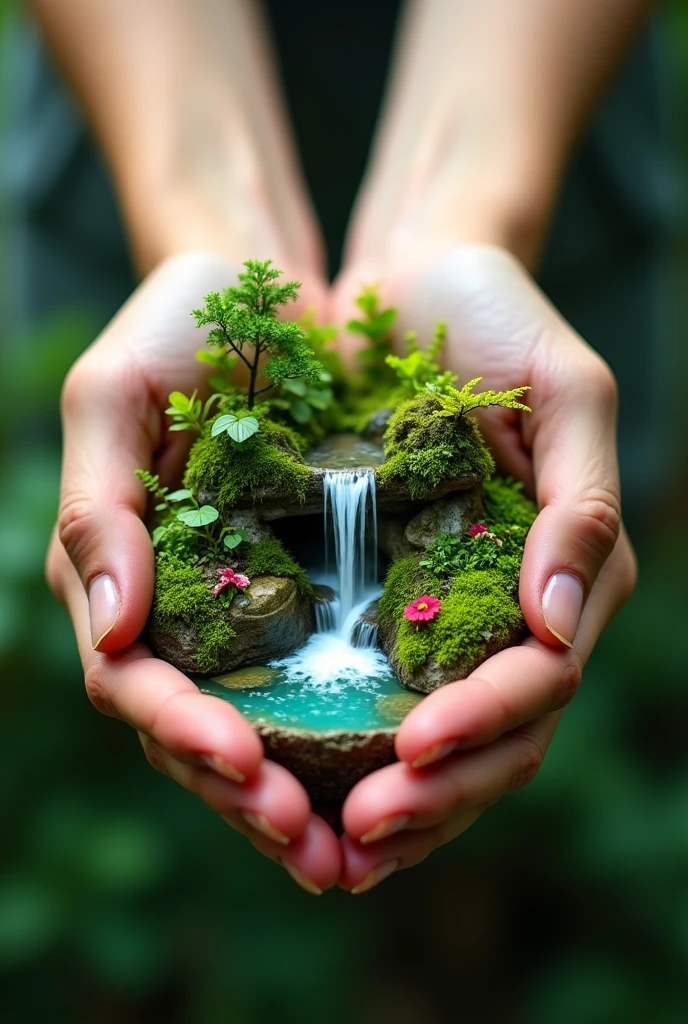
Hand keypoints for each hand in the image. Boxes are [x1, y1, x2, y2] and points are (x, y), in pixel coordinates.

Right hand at [46, 252, 340, 893]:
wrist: (257, 286)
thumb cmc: (176, 325)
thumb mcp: (114, 393)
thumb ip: (98, 507)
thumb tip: (112, 630)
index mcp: (118, 572)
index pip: (133, 683)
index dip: (183, 732)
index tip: (244, 763)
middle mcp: (173, 607)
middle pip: (195, 731)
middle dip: (247, 796)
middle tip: (318, 849)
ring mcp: (236, 607)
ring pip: (258, 730)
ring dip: (301, 796)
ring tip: (360, 849)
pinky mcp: (302, 594)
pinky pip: (318, 684)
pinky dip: (346, 741)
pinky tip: (396, 775)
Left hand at [331, 246, 636, 891]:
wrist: (419, 281)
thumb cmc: (498, 320)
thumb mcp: (565, 389)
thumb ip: (584, 503)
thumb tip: (560, 627)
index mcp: (567, 573)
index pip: (540, 681)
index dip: (485, 726)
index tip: (414, 749)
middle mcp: (514, 612)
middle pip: (494, 741)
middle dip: (434, 798)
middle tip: (356, 838)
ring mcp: (451, 614)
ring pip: (438, 744)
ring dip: (393, 808)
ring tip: (326, 850)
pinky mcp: (386, 601)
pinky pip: (374, 700)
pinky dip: (344, 755)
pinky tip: (298, 787)